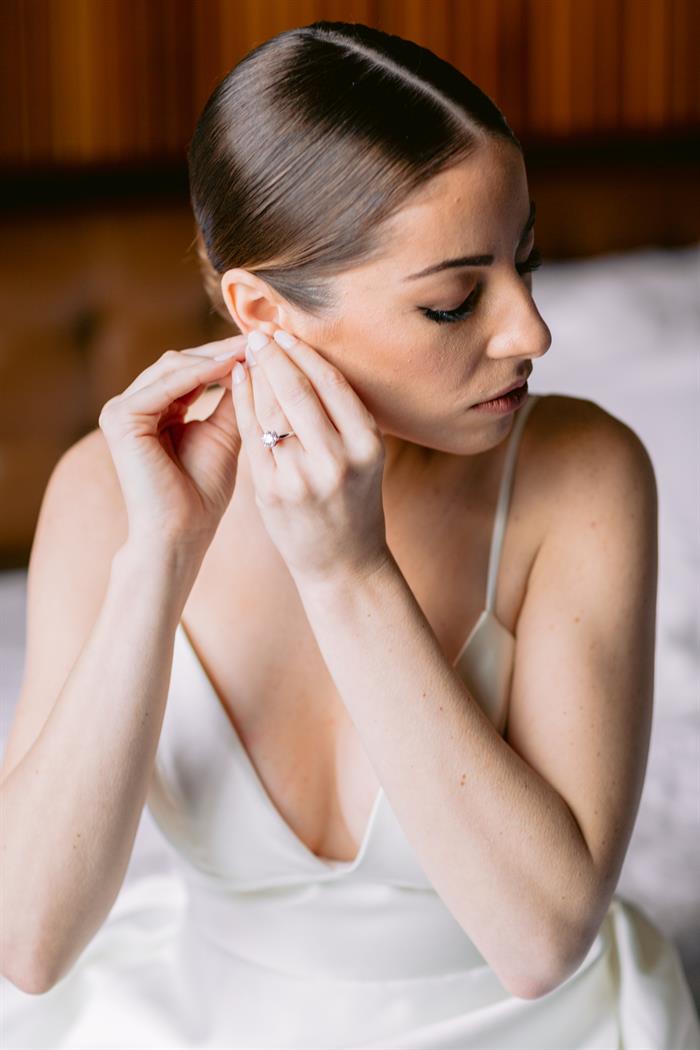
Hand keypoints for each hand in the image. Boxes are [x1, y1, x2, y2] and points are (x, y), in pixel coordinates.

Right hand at [98, 335, 247, 556]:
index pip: (191, 370)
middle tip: (262, 337)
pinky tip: (230, 364)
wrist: (182, 533)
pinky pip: (165, 385)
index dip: (227, 355)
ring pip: (173, 367)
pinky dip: (199, 373)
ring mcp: (120, 410)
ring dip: (214, 356)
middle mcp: (132, 406)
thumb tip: (257, 358)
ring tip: (252, 348)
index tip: (266, 344)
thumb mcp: (225, 434)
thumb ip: (234, 397)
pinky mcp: (120, 418)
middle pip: (180, 362)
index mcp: (154, 410)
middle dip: (222, 350)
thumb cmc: (203, 494)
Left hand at [231, 329, 389, 587]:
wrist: (344, 565)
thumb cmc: (354, 504)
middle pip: (299, 392)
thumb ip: (341, 418)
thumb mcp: (363, 458)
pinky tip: (237, 383)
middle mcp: (337, 460)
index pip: (332, 384)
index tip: (288, 332)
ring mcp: (302, 477)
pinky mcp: (273, 492)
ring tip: (247, 352)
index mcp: (367, 445)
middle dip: (275, 355)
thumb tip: (308, 361)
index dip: (306, 354)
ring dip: (256, 375)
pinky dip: (243, 404)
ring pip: (271, 411)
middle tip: (259, 331)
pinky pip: (252, 436)